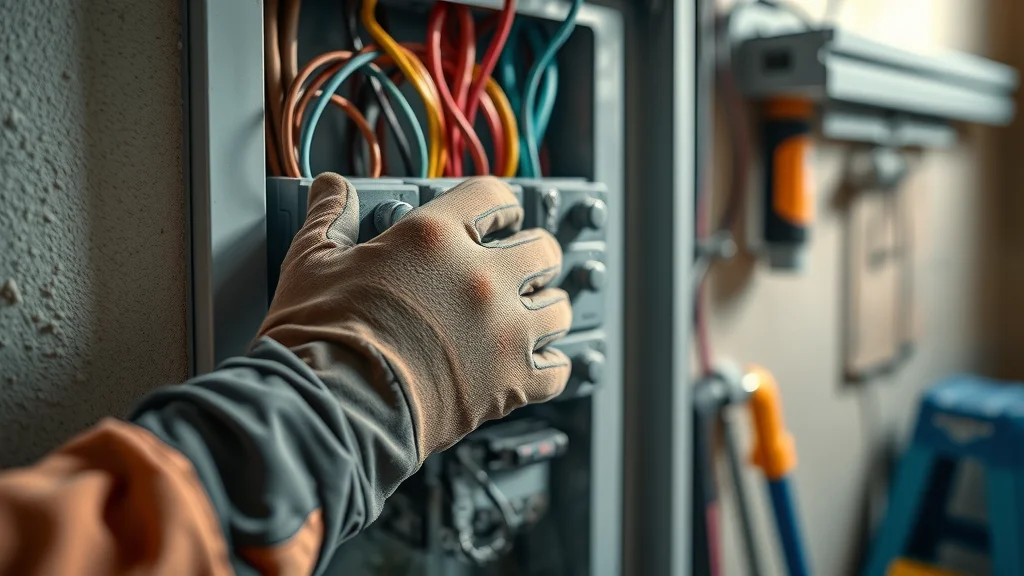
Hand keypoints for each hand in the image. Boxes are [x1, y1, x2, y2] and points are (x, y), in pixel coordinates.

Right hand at [259, 173, 571, 459]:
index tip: (502, 216)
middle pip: (542, 249)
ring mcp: (503, 330)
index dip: (501, 204)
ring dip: (547, 308)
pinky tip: (536, 364)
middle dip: (535, 255)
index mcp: (434, 238)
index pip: (493, 196)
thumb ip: (331, 218)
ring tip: (533, 314)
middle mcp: (480, 278)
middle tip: (523, 267)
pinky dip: (550, 366)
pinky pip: (558, 369)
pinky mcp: (512, 382)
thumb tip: (332, 188)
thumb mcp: (313, 263)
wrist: (335, 408)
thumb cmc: (323, 340)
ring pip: (558, 308)